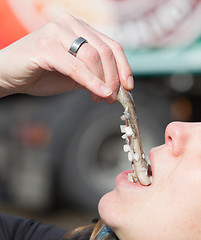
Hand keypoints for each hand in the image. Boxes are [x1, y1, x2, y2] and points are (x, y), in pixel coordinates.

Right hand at [0, 13, 132, 102]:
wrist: (10, 75)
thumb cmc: (41, 74)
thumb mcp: (75, 75)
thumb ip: (93, 76)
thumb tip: (115, 87)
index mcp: (79, 29)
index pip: (112, 45)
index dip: (124, 67)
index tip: (128, 87)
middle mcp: (70, 24)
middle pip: (105, 51)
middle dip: (114, 78)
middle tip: (113, 98)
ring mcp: (57, 32)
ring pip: (93, 56)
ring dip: (103, 81)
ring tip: (102, 98)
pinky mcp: (45, 46)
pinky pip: (75, 66)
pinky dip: (91, 82)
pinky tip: (99, 94)